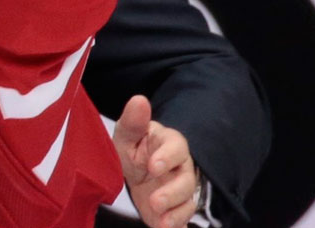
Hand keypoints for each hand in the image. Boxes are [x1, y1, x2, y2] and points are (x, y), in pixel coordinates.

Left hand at [114, 95, 200, 227]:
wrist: (133, 172)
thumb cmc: (132, 148)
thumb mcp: (126, 135)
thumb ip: (133, 121)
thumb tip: (139, 100)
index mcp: (169, 144)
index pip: (176, 147)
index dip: (167, 157)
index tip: (153, 166)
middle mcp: (180, 167)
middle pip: (186, 180)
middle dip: (172, 192)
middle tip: (154, 201)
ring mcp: (181, 189)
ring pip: (188, 201)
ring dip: (175, 212)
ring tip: (161, 222)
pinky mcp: (177, 209)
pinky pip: (184, 218)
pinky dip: (177, 225)